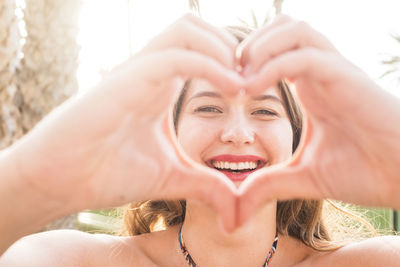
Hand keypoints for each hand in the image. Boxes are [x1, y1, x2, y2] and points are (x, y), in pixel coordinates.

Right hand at [8, 14, 242, 229]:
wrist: (61, 180)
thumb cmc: (108, 173)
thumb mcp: (172, 178)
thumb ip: (206, 185)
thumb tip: (237, 208)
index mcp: (161, 85)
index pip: (201, 47)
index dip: (234, 61)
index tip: (255, 88)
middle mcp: (151, 70)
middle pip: (196, 26)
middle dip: (231, 44)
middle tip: (252, 78)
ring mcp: (138, 71)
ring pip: (186, 29)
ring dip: (222, 48)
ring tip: (242, 82)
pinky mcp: (128, 80)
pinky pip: (175, 56)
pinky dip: (210, 65)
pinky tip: (232, 89)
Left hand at [237, 15, 399, 225]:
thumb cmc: (364, 172)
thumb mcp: (303, 177)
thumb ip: (269, 185)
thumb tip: (236, 207)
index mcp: (311, 86)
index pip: (275, 49)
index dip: (245, 60)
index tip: (226, 87)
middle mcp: (321, 72)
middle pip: (283, 26)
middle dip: (250, 44)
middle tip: (230, 75)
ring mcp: (336, 71)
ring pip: (295, 29)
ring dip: (260, 47)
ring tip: (241, 79)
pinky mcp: (348, 79)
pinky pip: (306, 56)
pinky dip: (274, 65)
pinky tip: (253, 89)